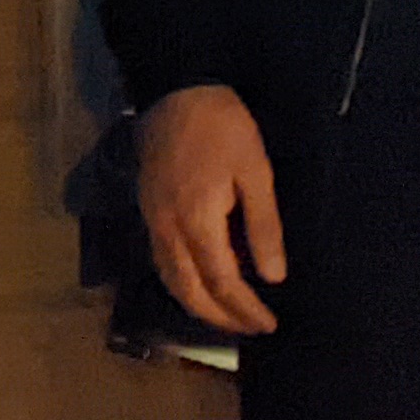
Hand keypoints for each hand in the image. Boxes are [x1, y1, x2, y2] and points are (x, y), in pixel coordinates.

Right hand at [139, 83, 285, 336]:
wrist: (175, 90)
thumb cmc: (223, 126)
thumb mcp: (255, 171)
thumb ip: (263, 226)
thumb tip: (273, 277)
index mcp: (198, 222)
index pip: (222, 282)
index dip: (245, 309)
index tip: (268, 324)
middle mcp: (168, 231)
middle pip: (190, 292)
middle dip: (221, 317)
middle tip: (251, 329)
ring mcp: (152, 222)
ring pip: (171, 281)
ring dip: (198, 306)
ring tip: (227, 317)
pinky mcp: (147, 211)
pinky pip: (162, 263)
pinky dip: (182, 284)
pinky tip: (198, 285)